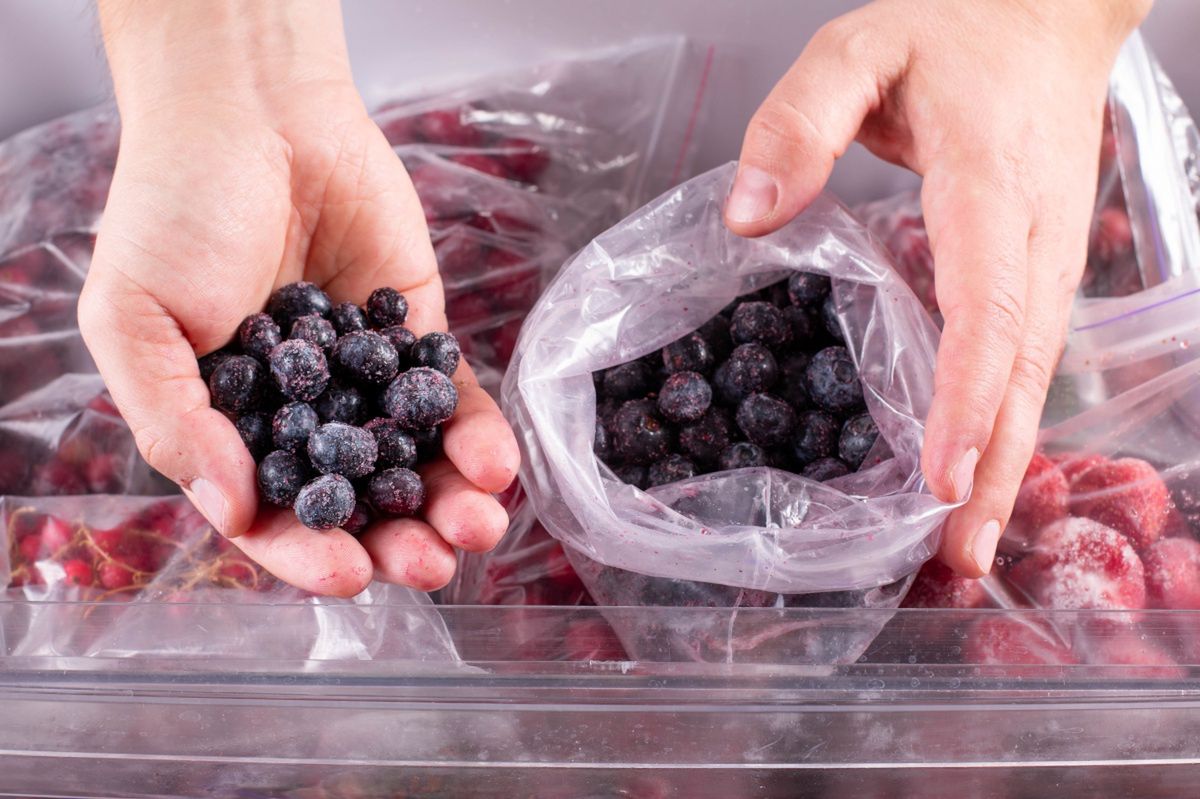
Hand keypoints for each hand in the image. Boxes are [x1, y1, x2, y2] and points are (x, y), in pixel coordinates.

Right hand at [79, 0, 518, 595]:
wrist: (255, 113)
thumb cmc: (175, 212)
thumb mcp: (136, 320)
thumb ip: (176, 421)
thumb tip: (234, 509)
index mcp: (226, 428)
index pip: (270, 515)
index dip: (306, 552)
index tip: (347, 574)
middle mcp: (300, 418)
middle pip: (355, 504)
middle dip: (395, 542)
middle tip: (433, 565)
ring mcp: (364, 383)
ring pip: (411, 464)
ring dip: (448, 503)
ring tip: (479, 528)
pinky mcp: (417, 339)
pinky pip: (450, 400)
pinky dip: (475, 435)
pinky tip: (497, 465)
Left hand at [725, 0, 1149, 575]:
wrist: (1044, 12)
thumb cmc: (948, 31)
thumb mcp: (859, 47)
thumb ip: (798, 120)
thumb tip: (749, 218)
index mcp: (991, 189)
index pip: (986, 310)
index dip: (963, 399)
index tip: (939, 479)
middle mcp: (1034, 241)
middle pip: (1022, 371)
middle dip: (991, 470)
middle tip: (950, 559)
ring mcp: (1047, 260)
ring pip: (1032, 379)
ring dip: (1003, 467)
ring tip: (960, 550)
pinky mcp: (1037, 272)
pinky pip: (1023, 360)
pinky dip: (1000, 426)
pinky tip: (970, 477)